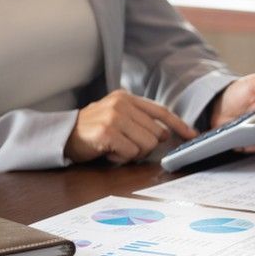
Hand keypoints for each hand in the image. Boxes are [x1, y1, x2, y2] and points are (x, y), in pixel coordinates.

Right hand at [65, 89, 196, 163]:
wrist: (62, 135)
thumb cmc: (93, 130)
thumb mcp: (117, 116)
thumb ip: (140, 119)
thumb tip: (167, 133)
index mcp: (126, 98)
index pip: (161, 111)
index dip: (179, 125)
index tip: (192, 134)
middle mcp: (121, 104)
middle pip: (156, 133)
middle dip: (146, 145)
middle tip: (126, 145)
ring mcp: (114, 118)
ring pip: (146, 144)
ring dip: (133, 152)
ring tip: (116, 147)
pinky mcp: (107, 133)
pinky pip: (131, 153)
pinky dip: (121, 157)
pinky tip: (109, 152)